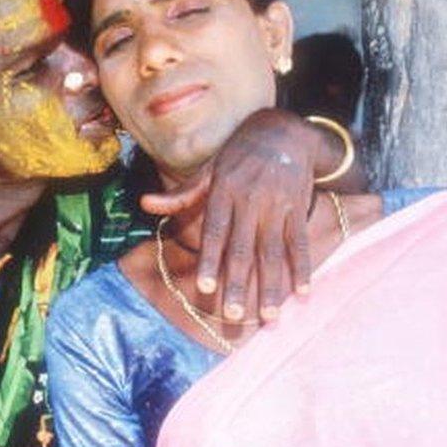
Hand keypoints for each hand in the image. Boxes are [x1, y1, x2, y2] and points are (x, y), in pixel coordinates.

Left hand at [141, 108, 320, 322]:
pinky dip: (302, 267)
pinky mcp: (298, 208)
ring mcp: (276, 205)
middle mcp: (250, 200)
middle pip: (243, 248)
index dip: (211, 259)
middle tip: (234, 316)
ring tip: (269, 316)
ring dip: (272, 285)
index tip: (206, 287)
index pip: (215, 232)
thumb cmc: (237, 156)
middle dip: (238, 283)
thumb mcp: (208, 170)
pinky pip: (299, 241)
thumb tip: (144, 204)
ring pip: (273, 251)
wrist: (282, 131)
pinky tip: (302, 292)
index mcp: (223, 192)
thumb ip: (180, 195)